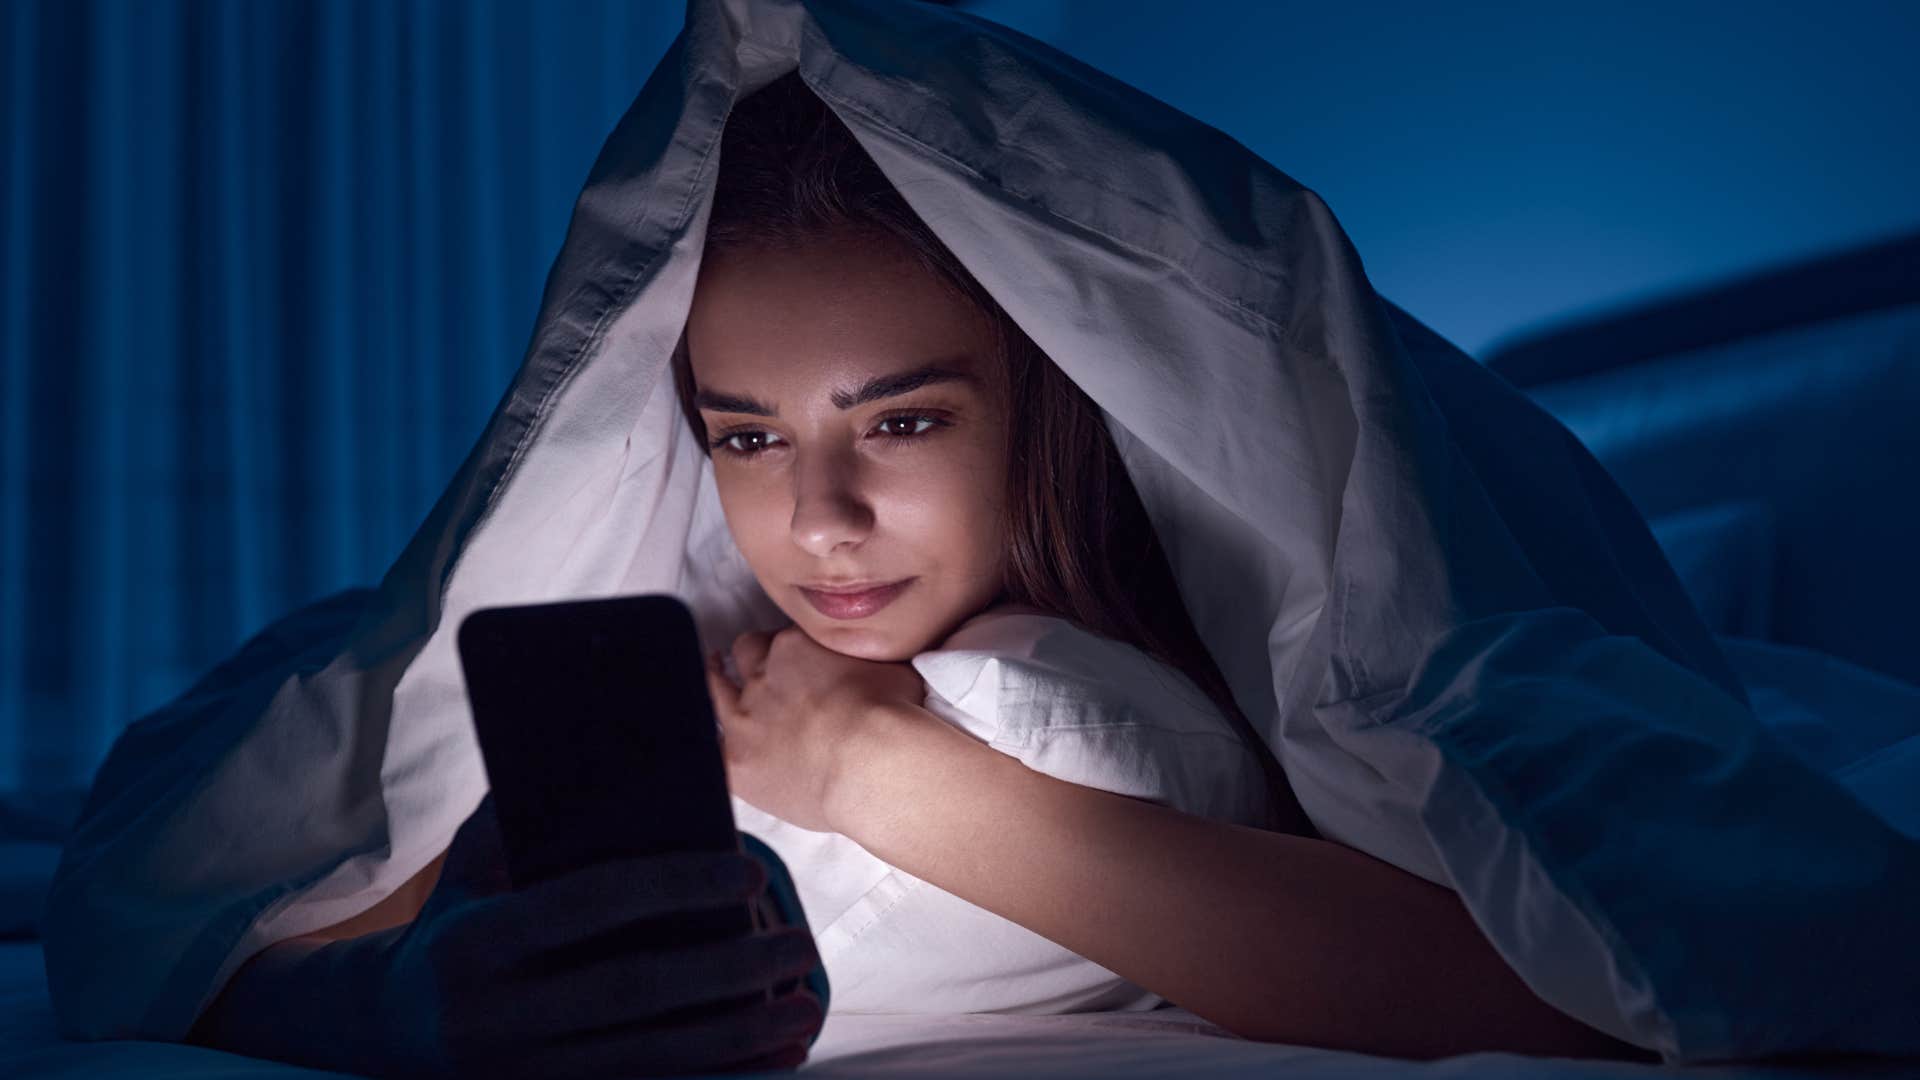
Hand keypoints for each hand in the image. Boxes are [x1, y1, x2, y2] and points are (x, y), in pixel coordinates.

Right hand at [192, 797, 825, 1078]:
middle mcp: (496, 1014)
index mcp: (477, 941)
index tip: (749, 873)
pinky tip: (776, 1058)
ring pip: (650, 1056)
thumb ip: (522, 816)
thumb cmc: (454, 927)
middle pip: (632, 991)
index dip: (672, 890)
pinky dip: (719, 1078)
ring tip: (804, 1006)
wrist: (386, 1032)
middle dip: (727, 971)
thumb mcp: (468, 870)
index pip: (586, 905)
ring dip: (738, 1036)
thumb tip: (594, 744)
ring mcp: (524, 1069)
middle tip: (801, 945)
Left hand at [706, 625, 927, 832]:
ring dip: (715, 681)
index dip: (792, 649)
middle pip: (747, 654)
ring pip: (715, 690)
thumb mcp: (893, 666)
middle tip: (757, 662)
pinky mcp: (735, 763)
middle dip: (751, 658)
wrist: (872, 762)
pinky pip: (708, 750)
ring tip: (714, 674)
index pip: (785, 638)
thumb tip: (879, 655)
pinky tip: (711, 744)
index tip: (802, 661)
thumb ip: (869, 656)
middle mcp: (763, 676)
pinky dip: (711, 745)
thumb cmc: (891, 716)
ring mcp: (744, 720)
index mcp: (797, 648)